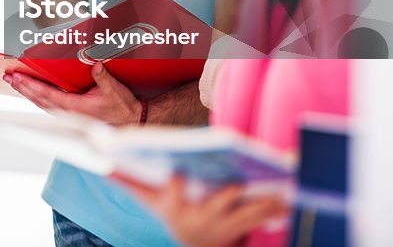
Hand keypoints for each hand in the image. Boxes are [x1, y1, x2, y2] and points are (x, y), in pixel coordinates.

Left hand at [4, 63, 139, 125]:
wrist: (130, 121)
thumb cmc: (122, 107)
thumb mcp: (114, 90)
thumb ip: (103, 77)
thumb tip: (95, 65)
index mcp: (76, 107)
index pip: (48, 95)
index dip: (31, 86)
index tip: (19, 78)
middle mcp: (69, 113)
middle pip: (39, 100)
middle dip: (23, 88)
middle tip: (8, 77)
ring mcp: (69, 115)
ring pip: (42, 104)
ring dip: (27, 93)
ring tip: (14, 82)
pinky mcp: (71, 115)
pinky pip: (49, 106)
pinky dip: (37, 98)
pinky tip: (30, 92)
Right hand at [116, 174, 288, 246]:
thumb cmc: (171, 216)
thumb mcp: (149, 201)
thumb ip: (127, 181)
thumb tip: (102, 163)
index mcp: (176, 207)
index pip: (175, 193)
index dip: (177, 184)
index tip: (179, 172)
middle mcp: (201, 218)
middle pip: (216, 204)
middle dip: (227, 194)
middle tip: (237, 182)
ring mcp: (225, 225)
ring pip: (245, 214)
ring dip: (263, 204)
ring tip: (278, 189)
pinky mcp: (245, 228)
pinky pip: (263, 217)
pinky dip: (277, 207)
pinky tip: (290, 195)